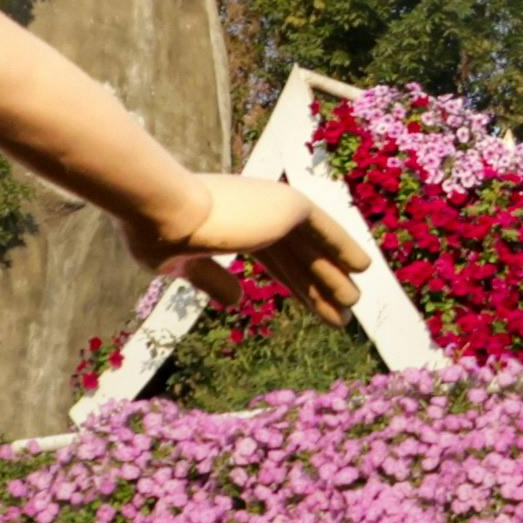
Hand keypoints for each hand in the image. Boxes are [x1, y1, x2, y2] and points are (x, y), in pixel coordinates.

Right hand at [152, 164, 383, 296]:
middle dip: (318, 288)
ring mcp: (275, 207)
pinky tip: (363, 268)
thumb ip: (212, 279)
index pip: (275, 259)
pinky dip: (344, 247)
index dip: (294, 284)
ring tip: (352, 307)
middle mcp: (258, 211)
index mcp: (233, 223)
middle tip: (340, 316)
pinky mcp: (289, 206)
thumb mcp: (181, 265)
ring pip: (314, 249)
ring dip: (334, 277)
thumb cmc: (159, 234)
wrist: (162, 212)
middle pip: (298, 258)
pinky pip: (326, 231)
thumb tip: (236, 302)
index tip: (312, 306)